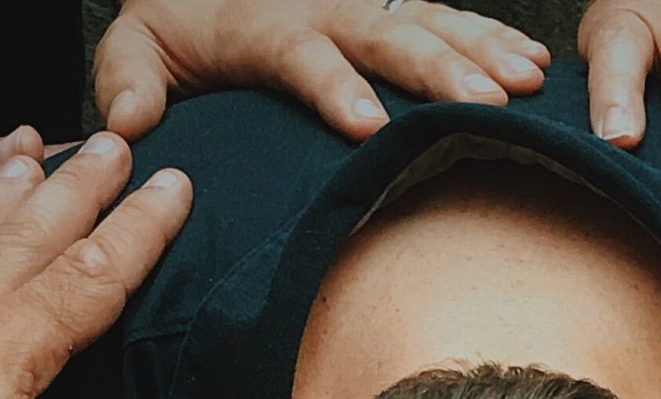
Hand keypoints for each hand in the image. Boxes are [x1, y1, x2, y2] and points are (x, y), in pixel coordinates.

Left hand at [95, 0, 550, 142]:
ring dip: (480, 50)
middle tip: (483, 102)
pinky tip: (533, 62)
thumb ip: (127, 78)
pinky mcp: (388, 8)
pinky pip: (445, 16)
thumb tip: (128, 124)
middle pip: (384, 34)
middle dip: (436, 68)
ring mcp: (360, 4)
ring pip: (426, 21)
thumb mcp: (136, 45)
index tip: (365, 125)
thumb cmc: (175, 21)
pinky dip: (490, 35)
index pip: (301, 53)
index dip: (333, 85)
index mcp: (262, 24)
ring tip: (524, 81)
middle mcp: (321, 6)